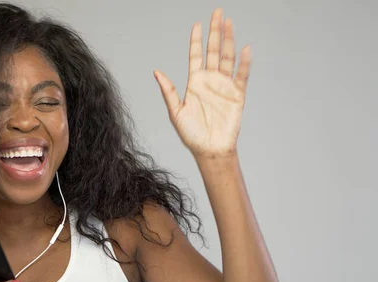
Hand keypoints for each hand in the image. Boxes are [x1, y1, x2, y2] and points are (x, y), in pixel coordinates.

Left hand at [154, 8, 250, 157]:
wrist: (209, 150)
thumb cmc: (191, 134)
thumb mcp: (175, 112)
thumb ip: (168, 91)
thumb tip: (156, 72)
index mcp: (194, 82)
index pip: (196, 55)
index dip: (196, 40)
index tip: (198, 24)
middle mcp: (210, 80)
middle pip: (213, 50)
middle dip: (215, 32)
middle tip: (218, 13)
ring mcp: (224, 86)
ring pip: (227, 58)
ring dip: (229, 40)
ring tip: (229, 23)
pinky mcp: (237, 95)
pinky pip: (242, 75)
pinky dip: (244, 62)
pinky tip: (244, 48)